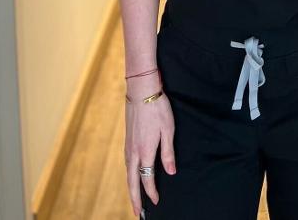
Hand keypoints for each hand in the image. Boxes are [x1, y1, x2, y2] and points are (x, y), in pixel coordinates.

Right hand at [124, 79, 175, 216]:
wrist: (141, 90)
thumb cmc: (158, 108)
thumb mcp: (169, 129)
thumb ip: (168, 153)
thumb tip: (171, 172)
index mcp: (145, 151)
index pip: (147, 178)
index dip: (152, 192)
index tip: (156, 201)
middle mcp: (133, 152)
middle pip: (132, 181)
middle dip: (135, 198)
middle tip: (137, 213)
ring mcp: (128, 145)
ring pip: (127, 173)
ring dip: (130, 188)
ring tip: (134, 198)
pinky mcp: (127, 139)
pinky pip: (126, 164)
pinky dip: (129, 175)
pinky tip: (132, 175)